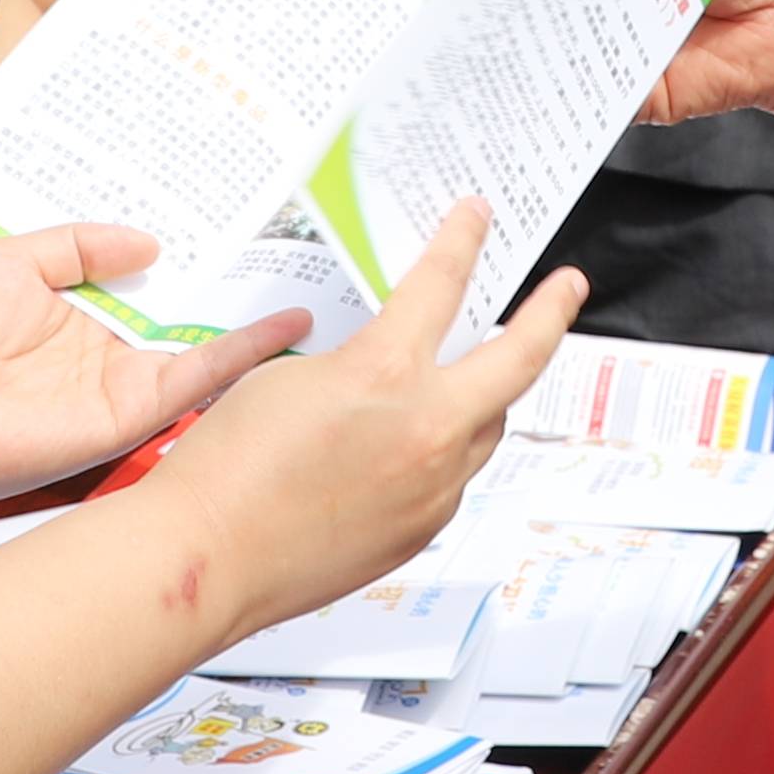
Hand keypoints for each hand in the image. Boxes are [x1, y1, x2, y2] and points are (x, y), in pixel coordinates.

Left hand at [0, 223, 291, 516]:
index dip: (193, 248)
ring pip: (209, 345)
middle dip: (240, 281)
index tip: (240, 217)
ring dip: (259, 321)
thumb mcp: (12, 256)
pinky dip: (247, 355)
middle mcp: (112, 343)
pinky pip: (201, 380)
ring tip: (318, 283)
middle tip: (299, 245)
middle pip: (190, 307)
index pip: (152, 274)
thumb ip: (82, 243)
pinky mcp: (136, 412)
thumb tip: (152, 242)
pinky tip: (288, 328)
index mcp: (82, 304)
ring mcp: (128, 379)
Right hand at [143, 207, 582, 632]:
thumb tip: (388, 365)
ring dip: (488, 393)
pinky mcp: (422, 530)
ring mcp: (433, 488)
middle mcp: (427, 432)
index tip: (476, 218)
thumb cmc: (227, 469)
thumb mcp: (289, 376)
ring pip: (488, 425)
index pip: (442, 285)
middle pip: (519, 360)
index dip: (462, 241)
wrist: (207, 556)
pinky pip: (454, 476)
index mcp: (386, 374)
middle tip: (566, 288)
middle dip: (549, 315)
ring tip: (483, 370)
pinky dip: (445, 451)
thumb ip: (358, 361)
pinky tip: (413, 444)